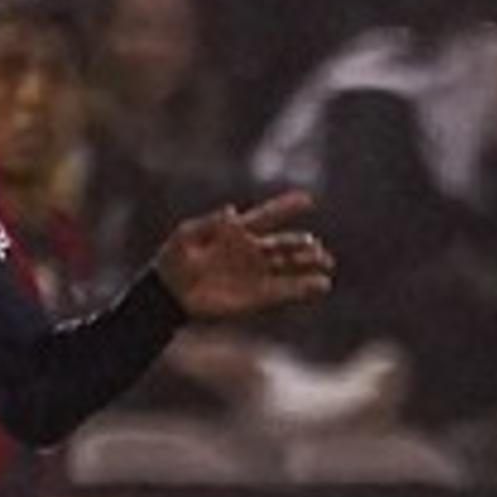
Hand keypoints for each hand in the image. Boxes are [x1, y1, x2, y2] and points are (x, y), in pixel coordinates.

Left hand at [156, 192, 334, 319]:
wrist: (169, 294)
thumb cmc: (174, 260)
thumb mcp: (186, 236)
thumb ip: (208, 223)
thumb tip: (230, 210)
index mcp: (237, 232)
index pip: (267, 216)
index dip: (285, 207)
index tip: (307, 199)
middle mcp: (252, 252)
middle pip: (285, 244)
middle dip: (302, 244)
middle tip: (315, 246)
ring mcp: (256, 275)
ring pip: (290, 267)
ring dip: (309, 265)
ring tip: (326, 264)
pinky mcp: (257, 297)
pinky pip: (285, 292)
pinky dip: (303, 289)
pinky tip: (321, 286)